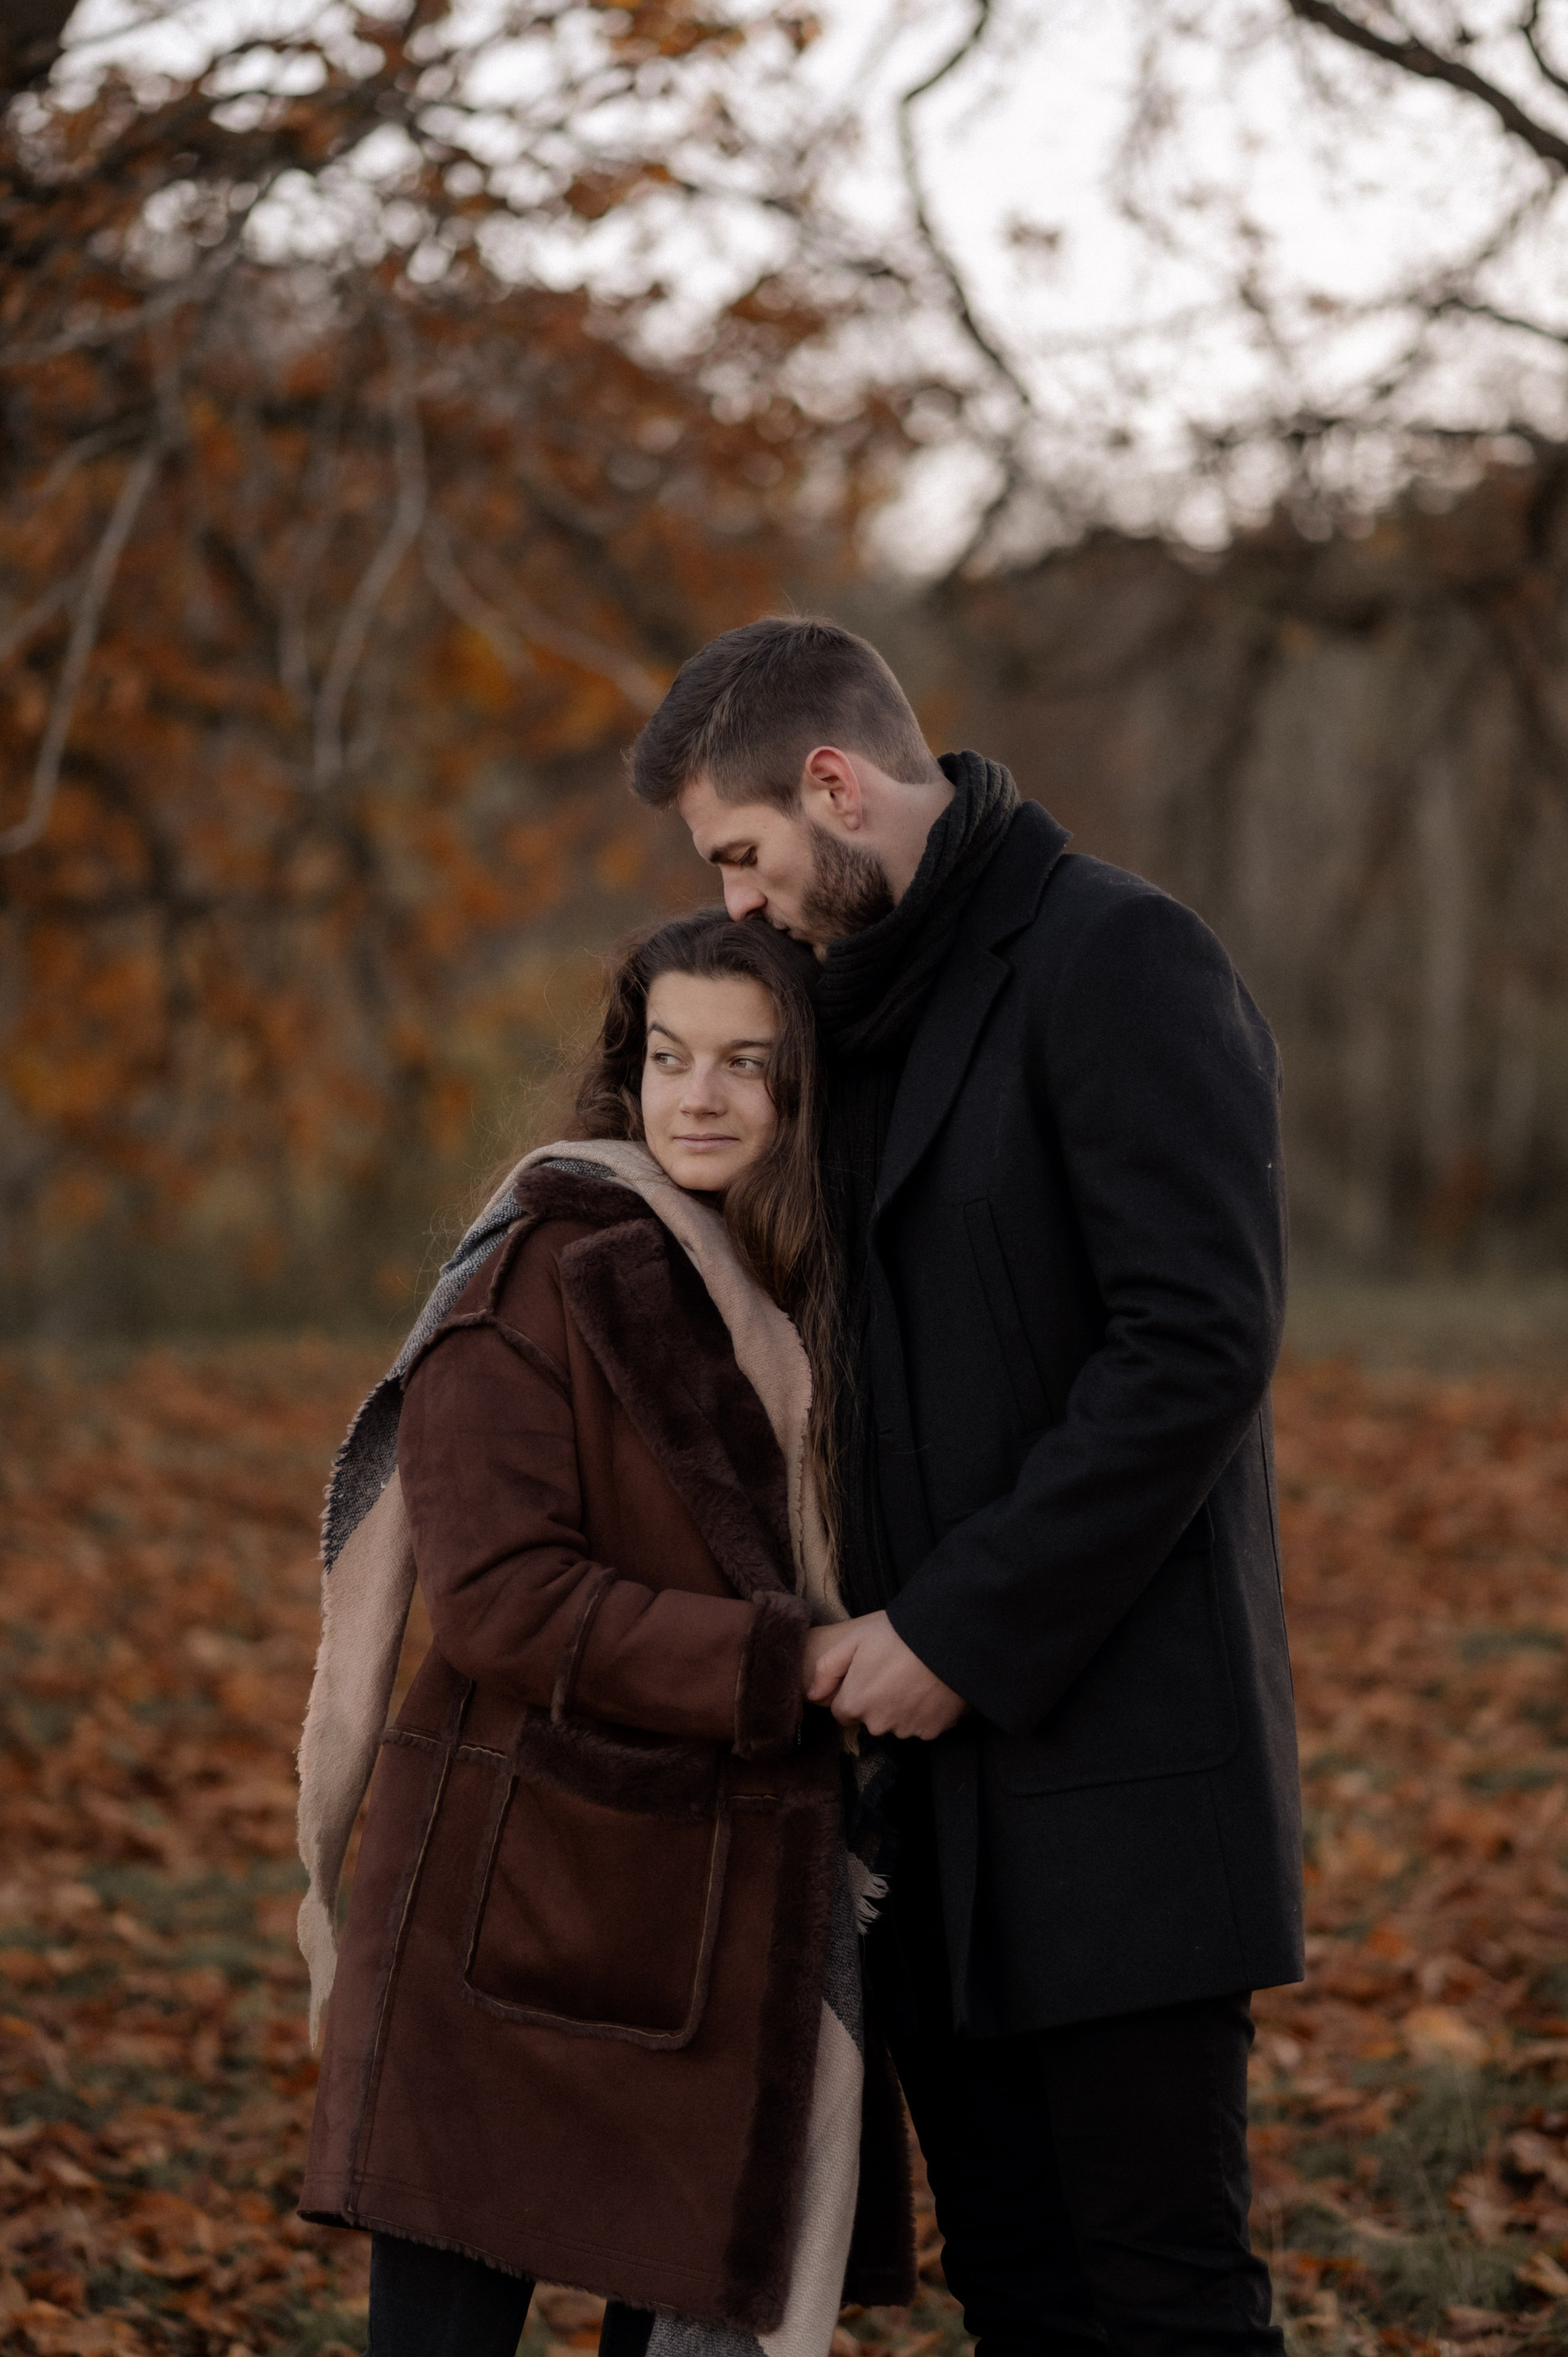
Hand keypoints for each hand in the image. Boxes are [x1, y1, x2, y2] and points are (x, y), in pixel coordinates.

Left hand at [803, 1611, 966, 1740]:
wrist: (946, 1638)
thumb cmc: (897, 1635)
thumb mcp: (854, 1640)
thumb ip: (827, 1669)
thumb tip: (812, 1695)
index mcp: (855, 1703)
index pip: (844, 1711)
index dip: (854, 1692)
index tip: (869, 1675)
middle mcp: (877, 1724)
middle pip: (870, 1719)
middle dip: (877, 1702)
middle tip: (893, 1672)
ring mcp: (906, 1730)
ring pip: (897, 1723)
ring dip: (901, 1708)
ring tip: (913, 1678)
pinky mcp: (932, 1731)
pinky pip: (922, 1725)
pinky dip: (925, 1712)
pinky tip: (930, 1688)